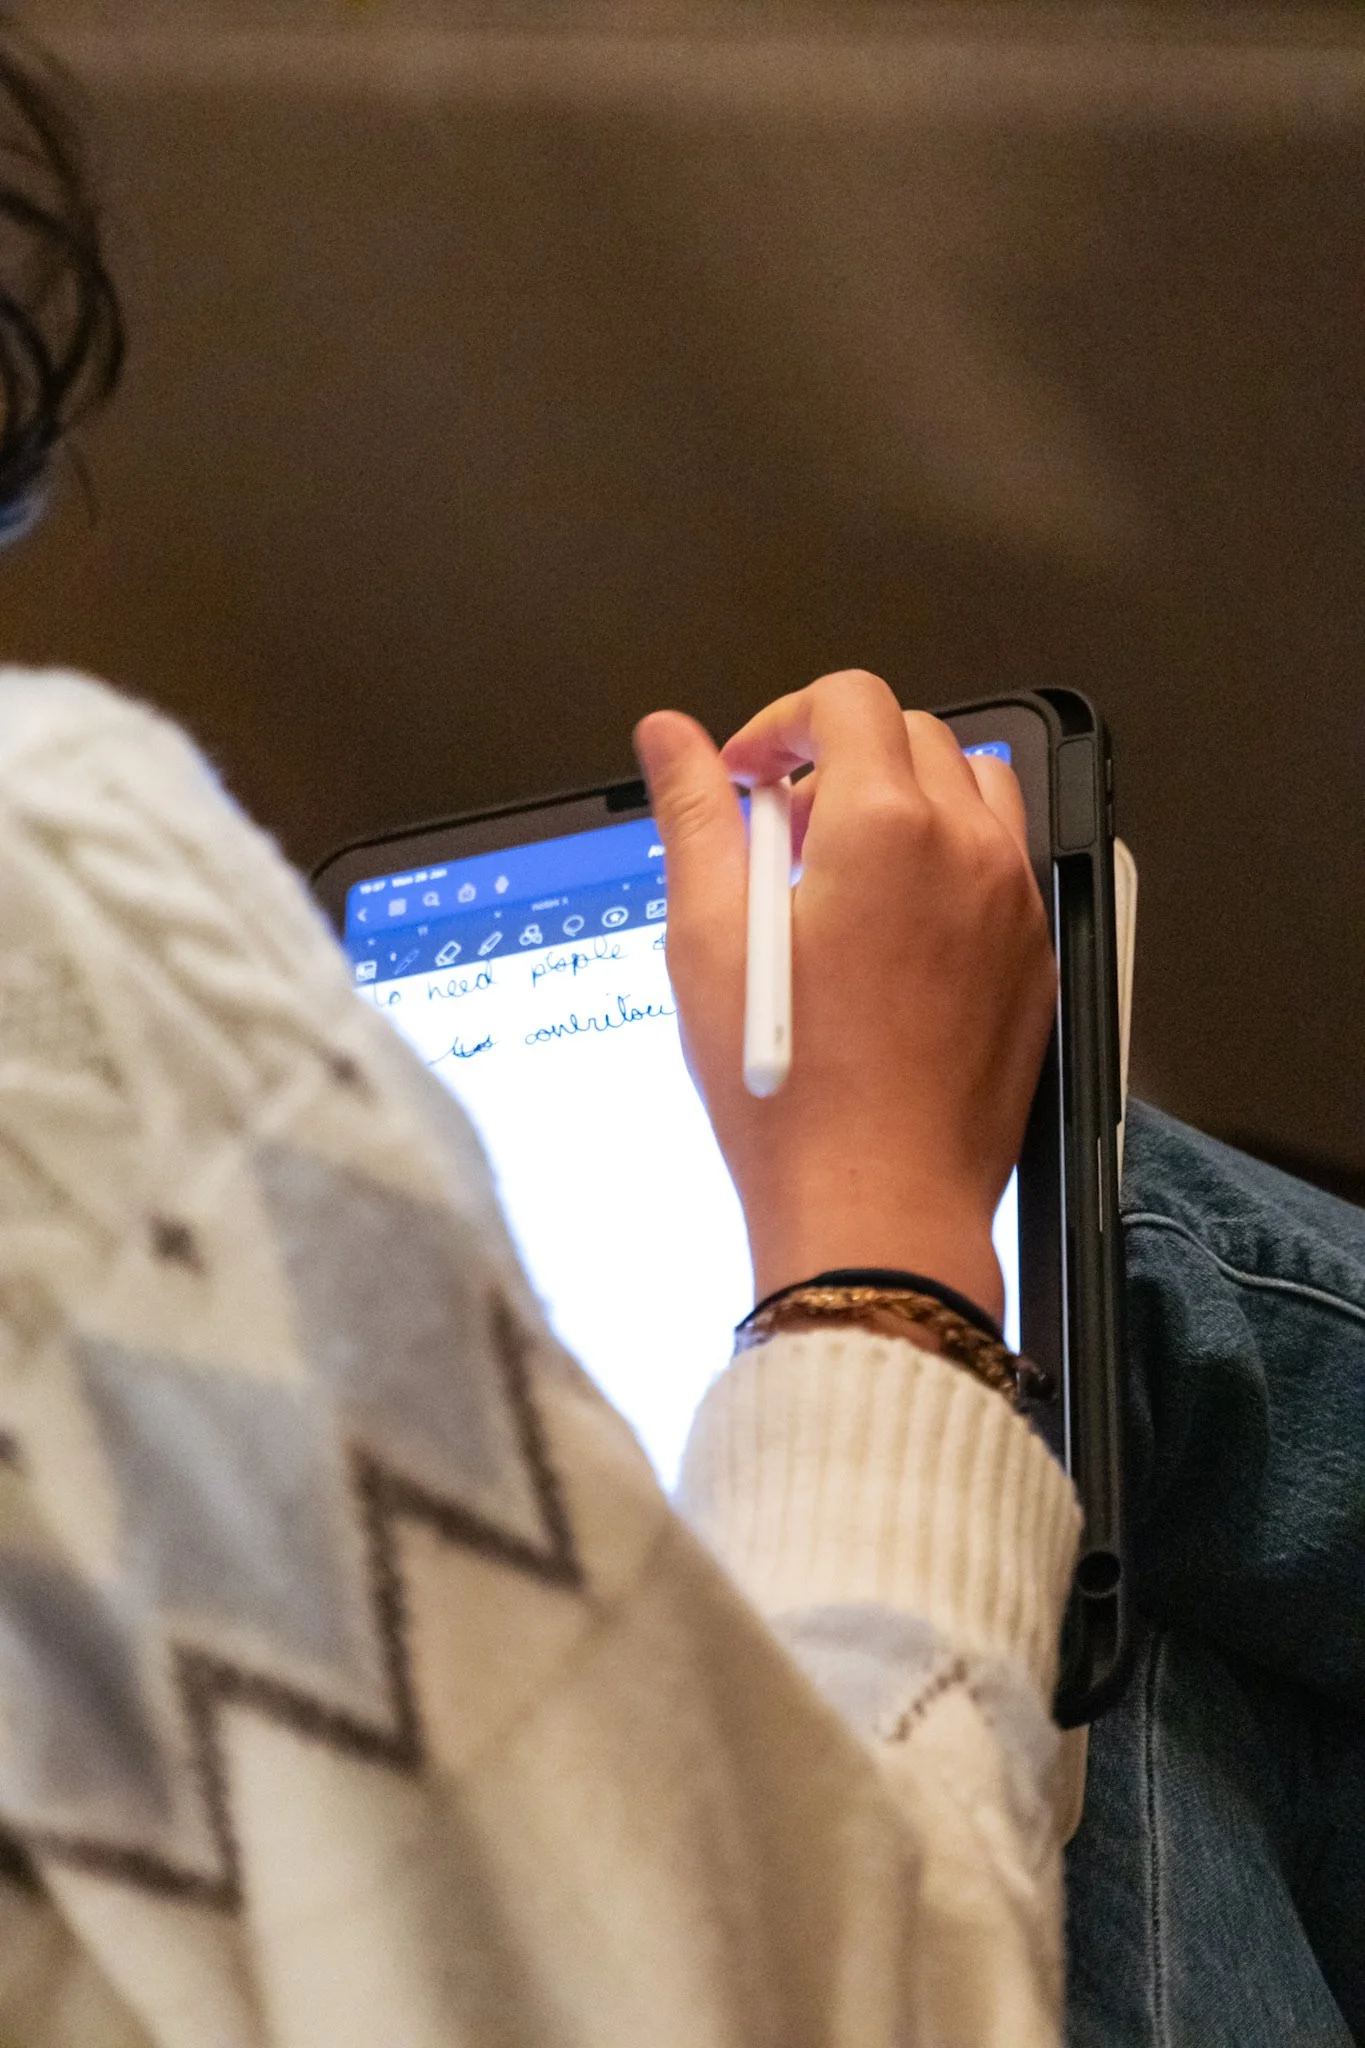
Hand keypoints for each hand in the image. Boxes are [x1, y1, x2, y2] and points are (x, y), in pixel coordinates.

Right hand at [633, 670, 1057, 1323]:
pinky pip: (1002, 868)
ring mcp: (1014, 906)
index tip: (744, 776)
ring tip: (842, 877)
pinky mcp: (1036, 963)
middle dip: (837, 760)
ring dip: (905, 800)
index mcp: (886, 825)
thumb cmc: (792, 1091)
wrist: (877, 1207)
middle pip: (911, 735)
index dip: (781, 721)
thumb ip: (694, 816)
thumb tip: (671, 739)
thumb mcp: (708, 938)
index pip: (847, 700)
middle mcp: (968, 849)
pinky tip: (890, 937)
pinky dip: (949, 862)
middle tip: (780, 837)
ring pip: (974, 790)